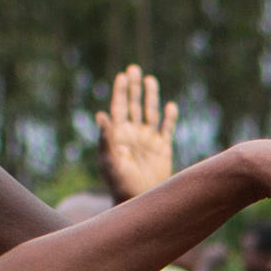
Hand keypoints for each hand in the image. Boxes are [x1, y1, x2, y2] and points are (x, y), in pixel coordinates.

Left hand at [97, 66, 178, 198]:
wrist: (138, 201)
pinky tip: (170, 106)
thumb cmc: (119, 184)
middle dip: (134, 88)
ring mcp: (148, 140)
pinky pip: (166, 129)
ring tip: (150, 80)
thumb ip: (106, 138)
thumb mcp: (110, 161)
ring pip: (150, 113)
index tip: (122, 76)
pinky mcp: (162, 148)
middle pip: (133, 105)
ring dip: (150, 97)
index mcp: (119, 135)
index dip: (120, 91)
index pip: (119, 107)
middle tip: (133, 69)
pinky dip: (169, 117)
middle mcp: (133, 134)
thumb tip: (100, 115)